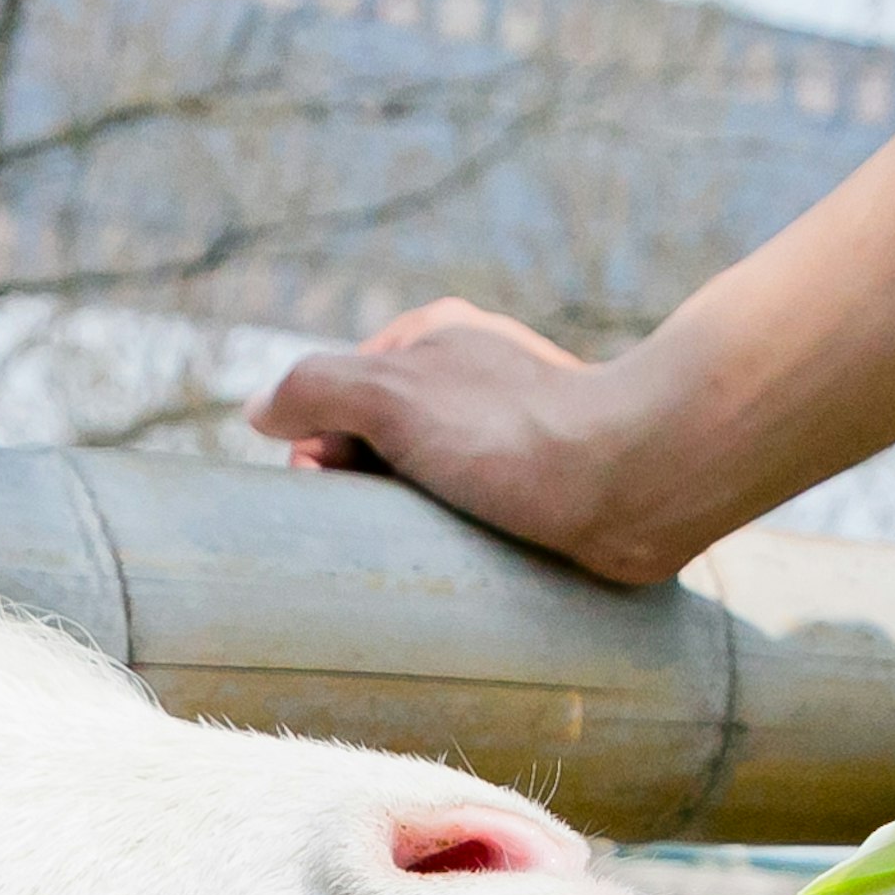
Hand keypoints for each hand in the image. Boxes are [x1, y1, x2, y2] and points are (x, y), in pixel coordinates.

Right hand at [246, 301, 694, 585]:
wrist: (634, 481)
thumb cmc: (510, 435)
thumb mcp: (388, 396)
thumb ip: (313, 390)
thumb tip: (260, 412)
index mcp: (437, 338)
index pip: (340, 390)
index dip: (316, 442)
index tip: (324, 483)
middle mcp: (476, 374)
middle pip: (381, 435)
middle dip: (361, 479)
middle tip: (371, 520)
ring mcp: (512, 429)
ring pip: (429, 476)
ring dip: (408, 513)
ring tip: (418, 544)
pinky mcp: (547, 482)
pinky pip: (478, 509)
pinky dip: (458, 532)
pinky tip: (461, 557)